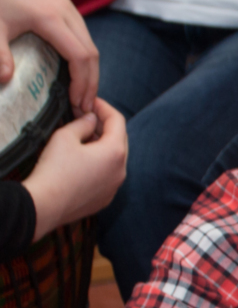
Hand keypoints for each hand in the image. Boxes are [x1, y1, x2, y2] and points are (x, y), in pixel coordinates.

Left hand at [0, 0, 98, 113]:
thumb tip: (6, 80)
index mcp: (50, 16)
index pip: (80, 55)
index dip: (83, 82)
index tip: (77, 103)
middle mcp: (65, 9)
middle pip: (92, 52)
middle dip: (91, 82)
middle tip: (84, 106)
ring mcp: (67, 6)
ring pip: (90, 44)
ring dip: (90, 71)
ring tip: (83, 93)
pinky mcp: (65, 6)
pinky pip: (82, 36)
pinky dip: (83, 58)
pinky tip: (75, 72)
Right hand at [22, 98, 123, 236]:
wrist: (46, 205)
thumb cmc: (55, 169)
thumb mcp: (65, 137)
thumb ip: (82, 124)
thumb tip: (91, 120)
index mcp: (115, 152)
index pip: (118, 121)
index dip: (104, 108)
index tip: (90, 102)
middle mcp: (121, 170)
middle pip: (120, 140)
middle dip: (105, 126)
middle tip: (86, 117)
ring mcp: (115, 187)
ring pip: (114, 159)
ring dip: (102, 145)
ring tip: (82, 137)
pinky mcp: (105, 198)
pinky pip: (107, 175)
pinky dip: (99, 164)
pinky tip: (82, 161)